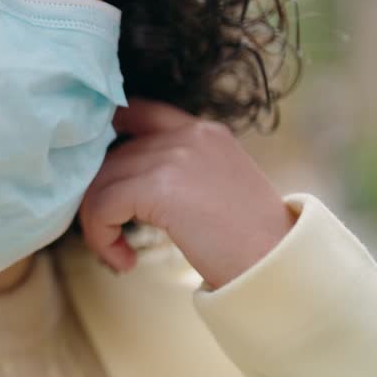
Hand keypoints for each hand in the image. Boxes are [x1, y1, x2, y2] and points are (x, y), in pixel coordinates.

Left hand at [78, 98, 297, 289]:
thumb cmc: (252, 240)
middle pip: (111, 155)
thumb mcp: (218, 186)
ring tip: (117, 253)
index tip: (98, 174)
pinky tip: (125, 260)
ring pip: (101, 182)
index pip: (137, 112)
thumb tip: (124, 183)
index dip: (107, 138)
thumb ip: (177, 171)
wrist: (279, 265)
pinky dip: (101, 236)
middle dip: (100, 196)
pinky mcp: (160, 187)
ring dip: (98, 222)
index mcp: (203, 130)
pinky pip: (103, 206)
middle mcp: (188, 133)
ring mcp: (174, 156)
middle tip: (109, 234)